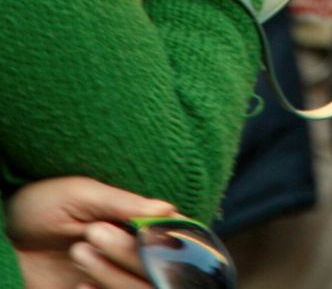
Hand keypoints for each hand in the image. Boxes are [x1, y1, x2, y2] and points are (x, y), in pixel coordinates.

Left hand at [8, 176, 169, 288]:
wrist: (3, 233)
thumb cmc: (42, 202)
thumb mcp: (81, 194)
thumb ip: (122, 203)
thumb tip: (169, 208)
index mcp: (134, 222)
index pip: (171, 235)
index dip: (168, 239)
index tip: (149, 235)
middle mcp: (127, 252)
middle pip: (155, 268)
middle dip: (128, 255)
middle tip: (92, 234)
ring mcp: (109, 277)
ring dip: (111, 277)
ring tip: (78, 251)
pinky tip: (77, 286)